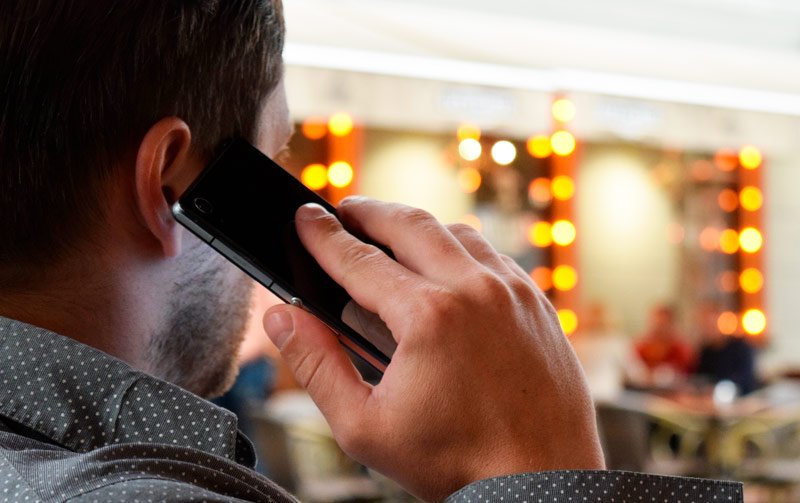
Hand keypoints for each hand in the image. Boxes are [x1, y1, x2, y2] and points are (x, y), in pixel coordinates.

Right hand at [263, 197, 603, 500]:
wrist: (542, 481)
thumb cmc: (456, 461)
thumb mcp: (364, 426)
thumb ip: (316, 365)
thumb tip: (283, 317)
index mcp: (427, 317)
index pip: (359, 259)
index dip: (323, 236)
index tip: (305, 217)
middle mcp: (474, 290)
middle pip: (409, 225)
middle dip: (368, 211)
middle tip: (343, 211)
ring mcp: (512, 291)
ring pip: (455, 232)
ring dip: (416, 226)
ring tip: (388, 234)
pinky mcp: (536, 302)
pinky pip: (492, 254)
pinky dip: (459, 247)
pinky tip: (444, 262)